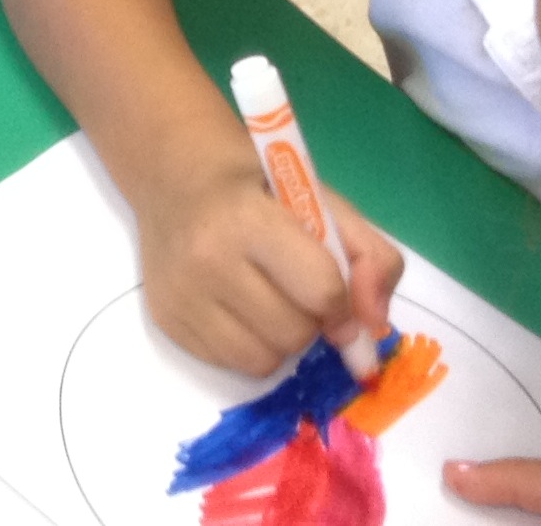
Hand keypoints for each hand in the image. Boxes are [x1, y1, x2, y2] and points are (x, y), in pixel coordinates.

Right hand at [137, 159, 401, 377]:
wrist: (176, 176)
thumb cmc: (259, 187)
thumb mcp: (324, 201)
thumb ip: (371, 256)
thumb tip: (374, 323)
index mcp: (249, 219)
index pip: (321, 290)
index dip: (343, 305)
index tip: (340, 300)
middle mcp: (207, 260)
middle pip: (294, 334)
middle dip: (310, 321)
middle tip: (297, 291)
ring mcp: (181, 295)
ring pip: (263, 361)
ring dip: (281, 340)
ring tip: (268, 300)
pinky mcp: (165, 319)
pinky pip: (230, 364)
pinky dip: (249, 346)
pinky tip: (239, 308)